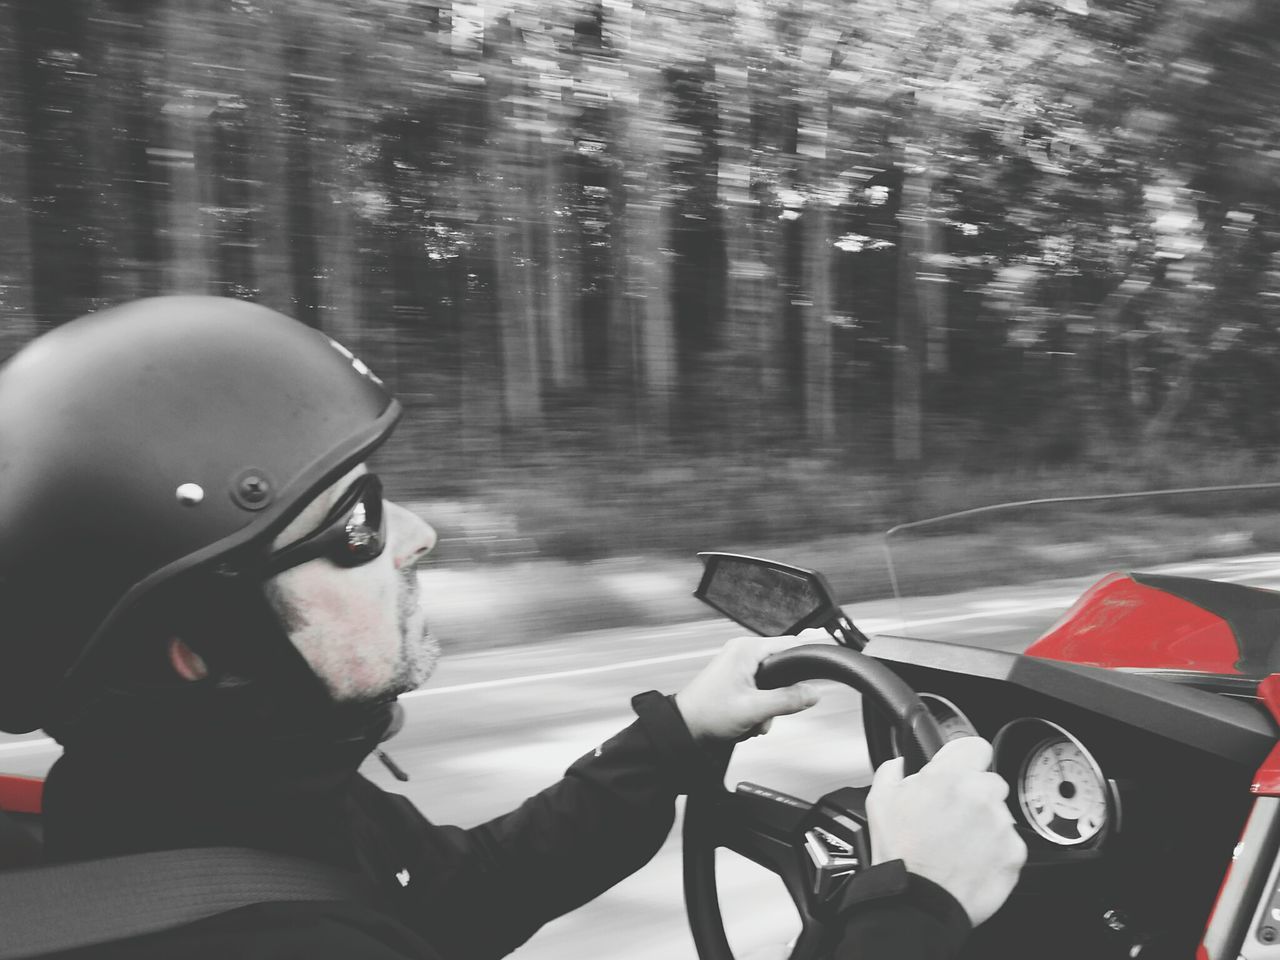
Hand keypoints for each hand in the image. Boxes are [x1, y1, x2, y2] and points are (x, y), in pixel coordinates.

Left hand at [675, 634, 821, 741]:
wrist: (685, 729)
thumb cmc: (707, 713)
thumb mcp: (754, 709)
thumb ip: (787, 700)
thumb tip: (813, 693)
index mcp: (746, 650)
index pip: (790, 645)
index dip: (804, 662)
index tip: (818, 674)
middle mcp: (742, 652)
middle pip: (783, 668)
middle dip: (780, 695)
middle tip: (768, 711)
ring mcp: (738, 666)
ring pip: (773, 684)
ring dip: (769, 707)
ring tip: (753, 719)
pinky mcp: (736, 680)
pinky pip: (761, 691)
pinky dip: (759, 708)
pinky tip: (748, 720)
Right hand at [866, 737, 1026, 926]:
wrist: (916, 901)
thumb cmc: (899, 854)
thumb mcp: (879, 799)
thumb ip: (894, 769)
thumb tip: (902, 764)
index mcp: (950, 776)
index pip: (976, 746)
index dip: (966, 758)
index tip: (960, 770)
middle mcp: (981, 795)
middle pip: (989, 782)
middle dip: (974, 795)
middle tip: (952, 816)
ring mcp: (1001, 825)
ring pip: (999, 815)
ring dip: (984, 824)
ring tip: (958, 845)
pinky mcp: (1014, 853)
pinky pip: (1009, 844)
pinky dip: (994, 851)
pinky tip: (970, 861)